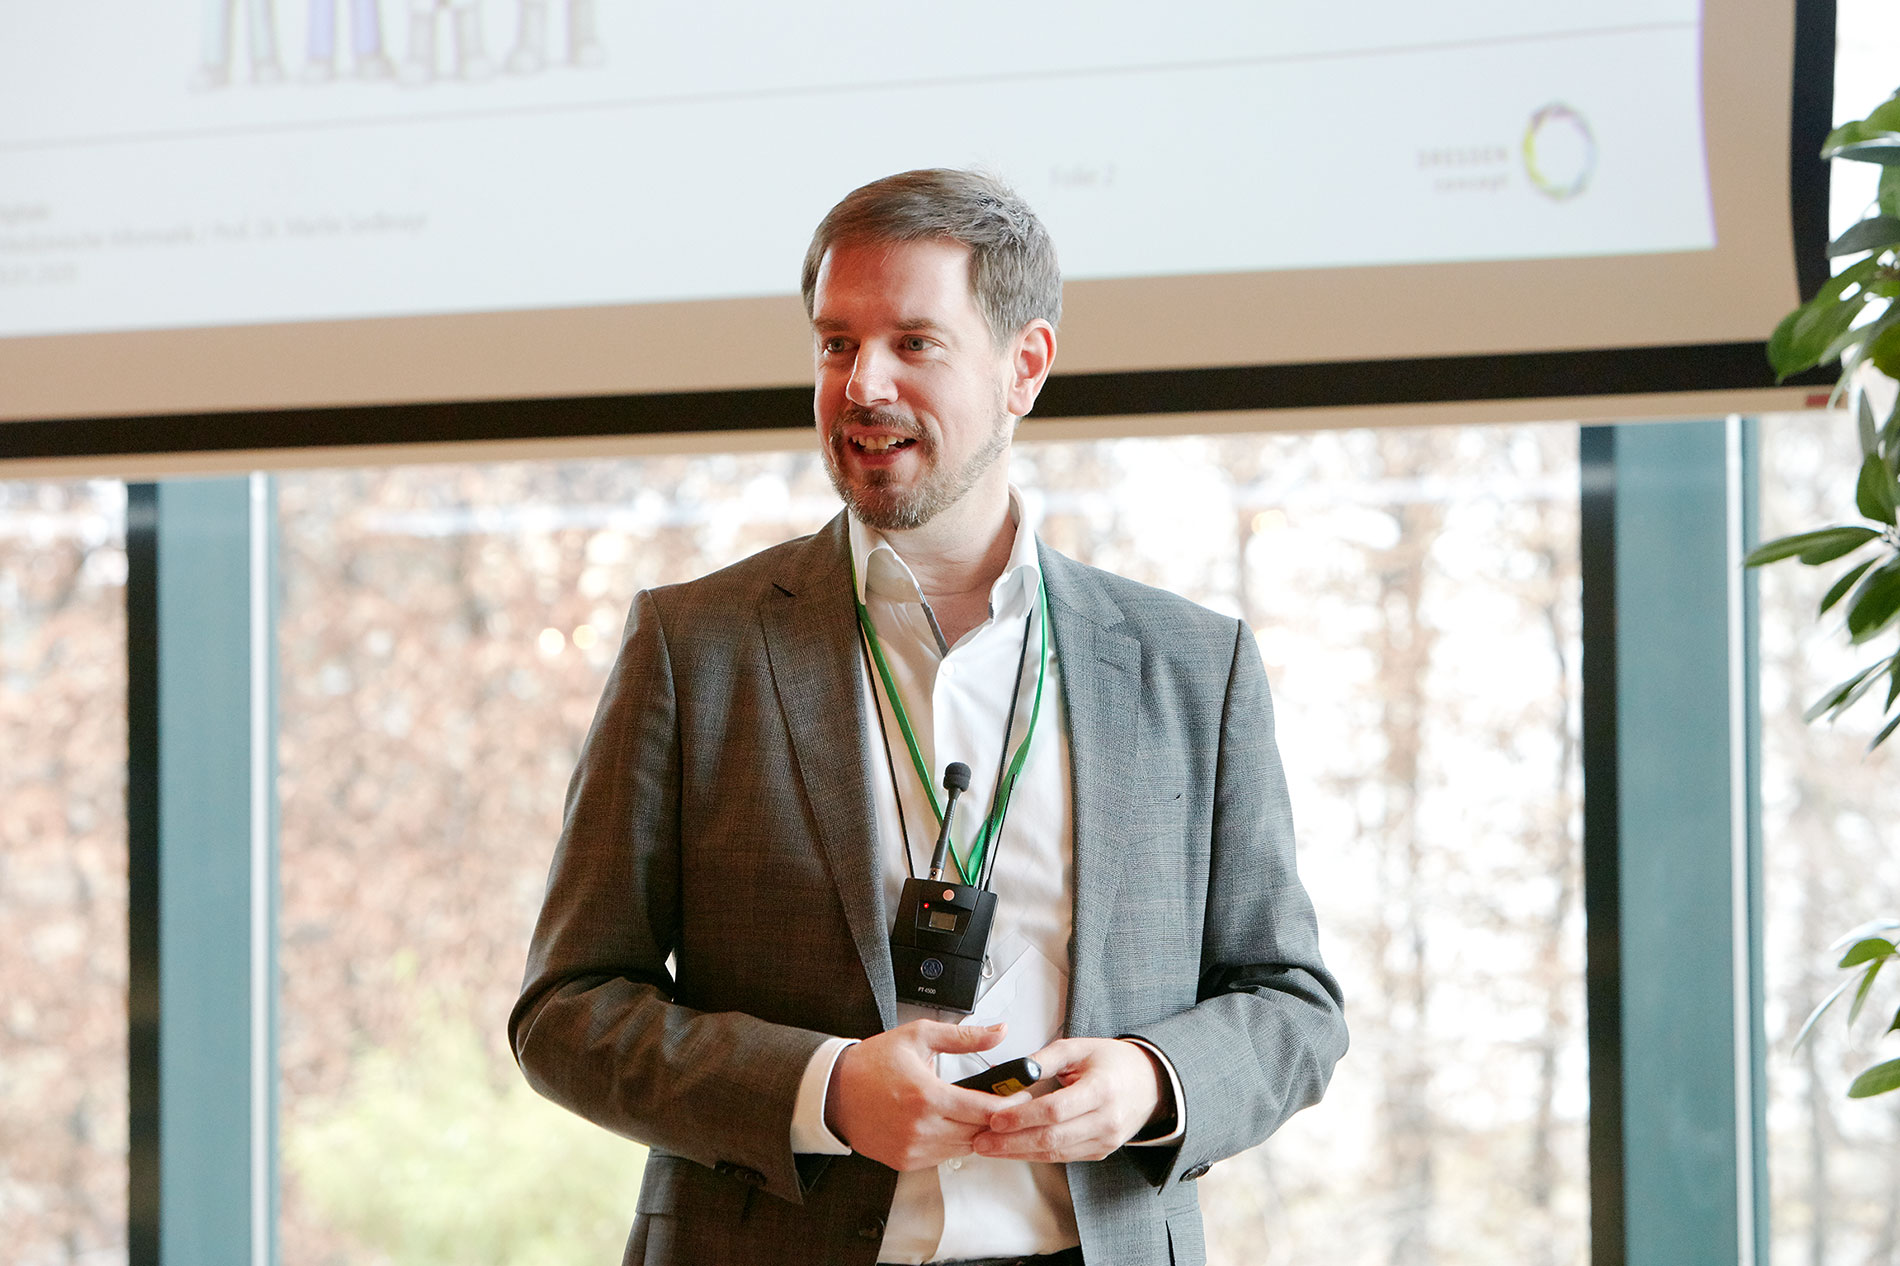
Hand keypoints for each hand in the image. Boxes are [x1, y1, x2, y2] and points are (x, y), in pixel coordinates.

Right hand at [826, 1020, 1028, 1171]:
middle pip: (979, 1133)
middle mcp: (920, 1129)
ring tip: (978, 1111)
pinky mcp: (905, 1161)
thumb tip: (999, 1032)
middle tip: (1005, 1103)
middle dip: (997, 1119)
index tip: (1022, 1096)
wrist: (834, 1092)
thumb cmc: (873, 1063)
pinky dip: (953, 1142)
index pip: (984, 1111)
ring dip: (976, 1132)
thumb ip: (964, 1036)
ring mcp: (912, 1149)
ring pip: (965, 1148)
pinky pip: (944, 1156)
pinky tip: (951, 1123)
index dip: (1010, 1106)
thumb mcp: (919, 1036)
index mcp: (926, 1097)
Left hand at [971, 1038, 1164, 1162]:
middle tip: (981, 1141)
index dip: (1023, 1117)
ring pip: (1056, 1153)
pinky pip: (1063, 1157)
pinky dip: (1036, 1154)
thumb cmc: (1113, 1062)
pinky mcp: (1100, 1152)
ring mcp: (1105, 1140)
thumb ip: (1045, 1058)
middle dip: (1012, 1143)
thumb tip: (1011, 1071)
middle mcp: (1106, 1120)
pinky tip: (1014, 1149)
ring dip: (1019, 1153)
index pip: (1056, 1109)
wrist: (1149, 1083)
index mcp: (1102, 1089)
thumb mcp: (1079, 1048)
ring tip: (989, 1147)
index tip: (995, 1119)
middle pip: (1053, 1138)